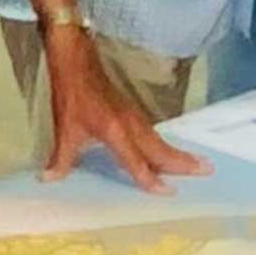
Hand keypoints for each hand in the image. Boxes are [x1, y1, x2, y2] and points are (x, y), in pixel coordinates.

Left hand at [38, 33, 204, 192]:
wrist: (77, 62)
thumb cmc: (71, 95)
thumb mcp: (64, 129)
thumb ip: (61, 158)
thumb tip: (48, 180)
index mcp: (115, 131)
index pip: (136, 161)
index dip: (151, 179)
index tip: (169, 192)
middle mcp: (131, 125)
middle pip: (160, 150)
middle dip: (184, 163)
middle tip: (207, 171)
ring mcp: (135, 117)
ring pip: (160, 141)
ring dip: (179, 154)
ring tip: (200, 164)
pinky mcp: (134, 113)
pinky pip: (154, 134)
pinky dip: (166, 146)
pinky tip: (171, 154)